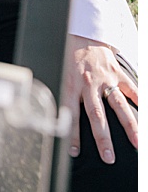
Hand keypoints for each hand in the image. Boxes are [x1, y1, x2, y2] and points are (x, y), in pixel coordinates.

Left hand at [64, 34, 138, 162]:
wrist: (81, 35)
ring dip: (129, 126)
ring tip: (137, 143)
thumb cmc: (67, 58)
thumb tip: (53, 117)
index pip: (70, 115)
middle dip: (103, 138)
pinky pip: (131, 88)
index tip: (74, 152)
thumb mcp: (58, 75)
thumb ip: (61, 95)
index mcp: (70, 85)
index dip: (72, 134)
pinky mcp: (118, 72)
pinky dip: (141, 100)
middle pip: (97, 115)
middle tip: (108, 157)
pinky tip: (146, 113)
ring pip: (118, 106)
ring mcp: (105, 78)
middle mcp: (88, 84)